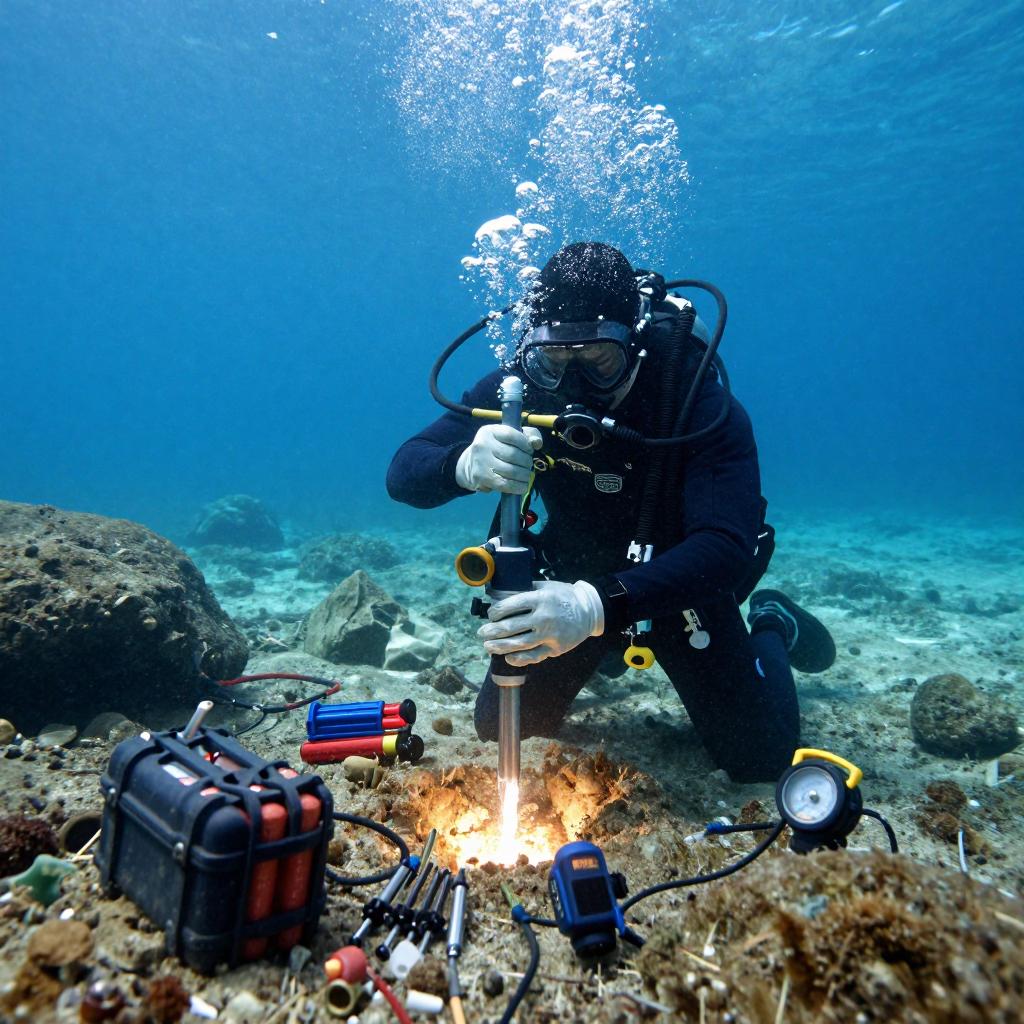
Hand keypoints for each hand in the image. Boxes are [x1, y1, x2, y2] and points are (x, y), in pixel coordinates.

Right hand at [455, 424, 542, 493]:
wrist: (470, 464)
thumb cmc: (495, 448)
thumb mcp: (508, 437)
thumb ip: (527, 435)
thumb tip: (537, 442)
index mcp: (489, 431)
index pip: (512, 435)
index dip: (525, 444)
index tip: (529, 450)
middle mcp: (482, 445)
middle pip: (513, 455)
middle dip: (526, 462)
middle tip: (528, 465)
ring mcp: (480, 462)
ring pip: (511, 471)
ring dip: (524, 475)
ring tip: (526, 475)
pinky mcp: (481, 478)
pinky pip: (504, 484)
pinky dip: (518, 487)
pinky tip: (523, 486)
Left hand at [478, 580, 604, 666]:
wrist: (589, 611)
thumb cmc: (564, 596)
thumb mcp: (545, 586)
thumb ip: (524, 589)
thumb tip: (498, 593)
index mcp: (540, 599)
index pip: (511, 606)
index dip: (496, 611)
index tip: (490, 614)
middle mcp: (544, 618)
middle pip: (511, 627)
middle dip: (492, 631)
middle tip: (481, 632)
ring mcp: (550, 635)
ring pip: (519, 644)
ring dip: (500, 646)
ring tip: (488, 646)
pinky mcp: (555, 648)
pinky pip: (534, 656)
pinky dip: (519, 659)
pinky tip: (508, 657)